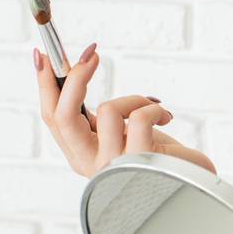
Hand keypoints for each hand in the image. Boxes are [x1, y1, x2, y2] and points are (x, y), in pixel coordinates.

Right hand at [34, 44, 217, 179]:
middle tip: (92, 54)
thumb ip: (97, 115)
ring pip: (107, 110)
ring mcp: (113, 165)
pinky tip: (165, 117)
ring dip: (133, 99)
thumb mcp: (119, 131)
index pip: (52, 118)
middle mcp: (90, 163)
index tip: (43, 53)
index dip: (45, 85)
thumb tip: (76, 71)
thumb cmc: (156, 154)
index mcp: (80, 154)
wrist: (189, 180)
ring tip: (151, 107)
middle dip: (75, 78)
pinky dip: (154, 109)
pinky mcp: (139, 162)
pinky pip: (139, 118)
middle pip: (62, 116)